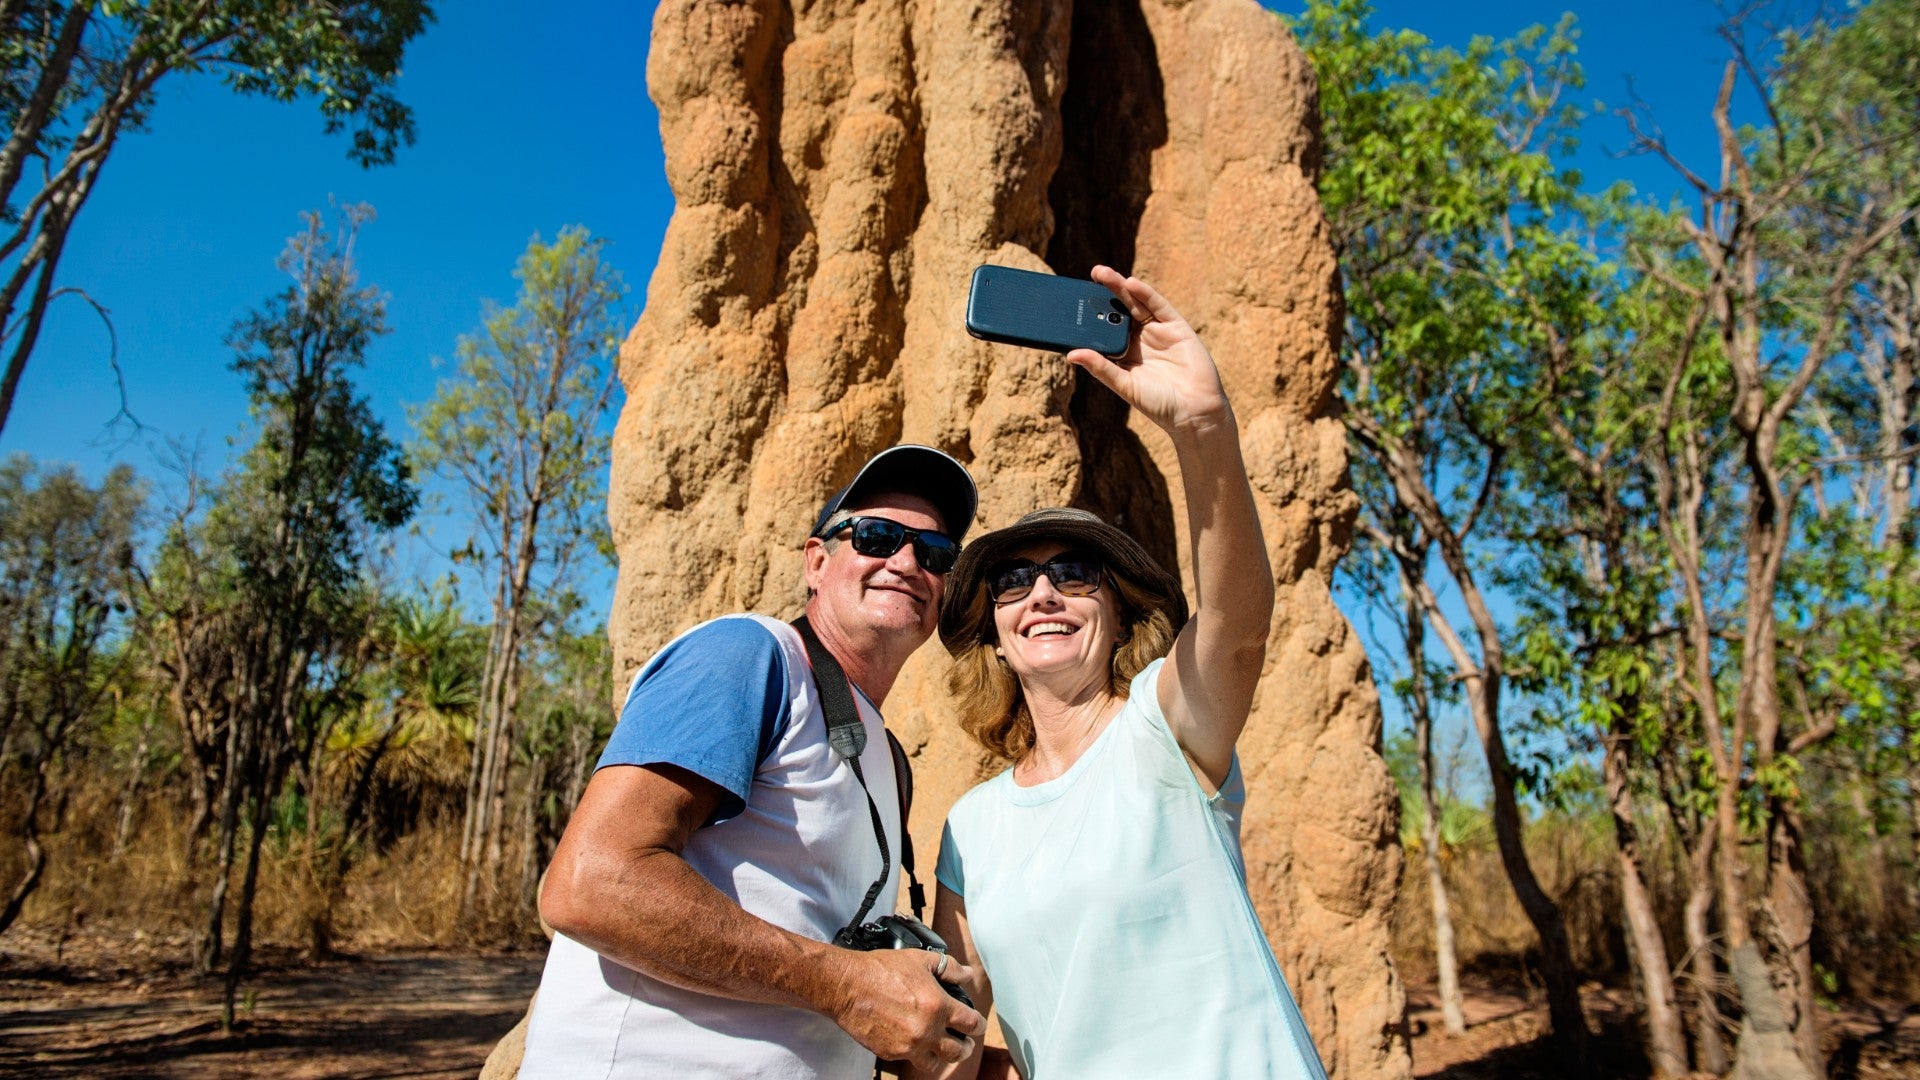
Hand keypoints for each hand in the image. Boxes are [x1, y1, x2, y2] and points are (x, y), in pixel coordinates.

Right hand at [828, 949, 984, 1070]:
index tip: (977, 1024)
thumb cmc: (882, 969)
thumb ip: (949, 968)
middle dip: (965, 1046)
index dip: (978, 1025)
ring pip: (935, 1063)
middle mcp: (926, 1031)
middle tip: (964, 1041)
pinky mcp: (891, 1053)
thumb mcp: (920, 960)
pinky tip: (913, 1040)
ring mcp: (908, 1046)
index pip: (971, 1024)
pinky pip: (910, 1059)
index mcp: (938, 1006)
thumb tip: (967, 974)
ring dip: (941, 1054)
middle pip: (958, 1052)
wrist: (847, 986)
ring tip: (940, 1046)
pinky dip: (916, 1052)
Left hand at [1064, 265, 1231, 435]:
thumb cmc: (1158, 404)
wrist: (1194, 411)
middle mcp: (1140, 339)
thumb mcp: (1124, 384)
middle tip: (1089, 275)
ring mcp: (1159, 331)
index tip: (1073, 301)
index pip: (1104, 328)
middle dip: (1105, 293)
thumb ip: (1101, 368)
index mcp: (1125, 353)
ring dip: (1120, 286)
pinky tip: (1131, 284)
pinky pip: (1159, 306)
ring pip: (1137, 303)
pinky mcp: (1177, 327)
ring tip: (1102, 273)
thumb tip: (1070, 354)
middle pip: (1119, 310)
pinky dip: (1145, 294)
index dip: (1091, 314)